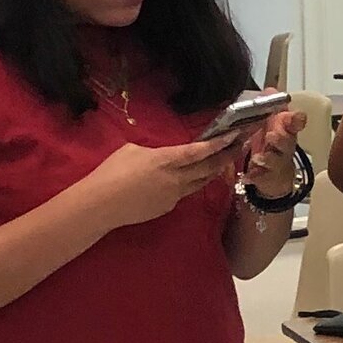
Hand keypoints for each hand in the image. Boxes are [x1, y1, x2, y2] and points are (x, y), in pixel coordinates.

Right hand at [84, 135, 241, 230]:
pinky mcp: (168, 207)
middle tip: (241, 146)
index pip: (199, 151)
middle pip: (209, 167)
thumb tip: (163, 154)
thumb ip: (154, 151)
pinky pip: (186, 192)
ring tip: (224, 161)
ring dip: (215, 171)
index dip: (219, 143)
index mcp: (166, 160)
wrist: (102, 205)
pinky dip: (194, 183)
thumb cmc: (111, 172)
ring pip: (201, 182)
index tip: (235, 135)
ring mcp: (174, 195)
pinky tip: (194, 178)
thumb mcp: (131, 150)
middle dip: (226, 156)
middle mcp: (176, 178)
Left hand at [238, 106, 304, 198]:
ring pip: (276, 161)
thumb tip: (270, 89)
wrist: (275, 178)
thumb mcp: (270, 125)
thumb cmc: (272, 147)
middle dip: (281, 139)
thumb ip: (269, 106)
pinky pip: (261, 177)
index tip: (297, 117)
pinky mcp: (268, 178)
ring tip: (258, 158)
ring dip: (268, 158)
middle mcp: (285, 148)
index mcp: (286, 131)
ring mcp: (278, 164)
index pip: (296, 123)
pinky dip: (254, 176)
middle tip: (272, 135)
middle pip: (288, 143)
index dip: (297, 120)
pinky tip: (248, 175)